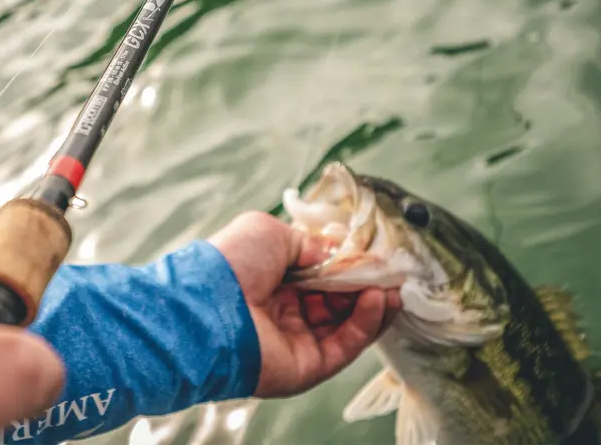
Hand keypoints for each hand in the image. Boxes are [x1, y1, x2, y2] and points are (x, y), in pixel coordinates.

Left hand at [207, 211, 401, 398]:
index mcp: (271, 280)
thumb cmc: (233, 262)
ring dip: (372, 303)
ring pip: (347, 324)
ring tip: (390, 285)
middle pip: (337, 300)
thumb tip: (339, 254)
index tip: (373, 256)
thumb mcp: (272, 233)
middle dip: (364, 284)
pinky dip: (366, 323)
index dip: (346, 266)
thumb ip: (310, 243)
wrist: (209, 308)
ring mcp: (296, 340)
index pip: (319, 275)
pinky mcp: (307, 366)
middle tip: (389, 271)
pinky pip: (345, 345)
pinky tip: (378, 300)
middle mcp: (283, 311)